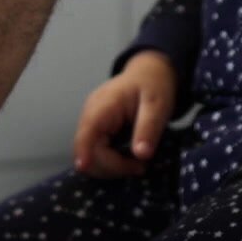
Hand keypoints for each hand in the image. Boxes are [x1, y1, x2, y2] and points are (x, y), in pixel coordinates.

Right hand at [72, 50, 177, 177]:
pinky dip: (110, 162)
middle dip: (112, 166)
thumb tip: (140, 154)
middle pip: (87, 149)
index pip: (87, 130)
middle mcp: (91, 114)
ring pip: (90, 155)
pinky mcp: (96, 130)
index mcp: (104, 104)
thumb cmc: (154, 85)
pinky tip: (128, 160)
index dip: (83, 150)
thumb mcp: (158, 105)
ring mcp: (92, 123)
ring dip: (112, 166)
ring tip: (137, 164)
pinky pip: (95, 152)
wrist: (150, 73)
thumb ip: (148, 128)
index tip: (84, 167)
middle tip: (140, 167)